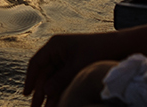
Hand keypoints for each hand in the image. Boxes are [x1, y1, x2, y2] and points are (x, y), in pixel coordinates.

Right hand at [23, 26, 146, 106]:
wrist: (120, 46)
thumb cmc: (99, 50)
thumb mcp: (78, 65)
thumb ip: (61, 79)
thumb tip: (45, 92)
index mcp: (55, 45)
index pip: (36, 63)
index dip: (30, 79)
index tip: (27, 94)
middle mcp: (58, 52)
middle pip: (44, 74)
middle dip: (39, 92)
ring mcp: (65, 60)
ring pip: (52, 80)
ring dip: (49, 95)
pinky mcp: (74, 67)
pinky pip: (62, 81)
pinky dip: (59, 92)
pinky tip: (57, 103)